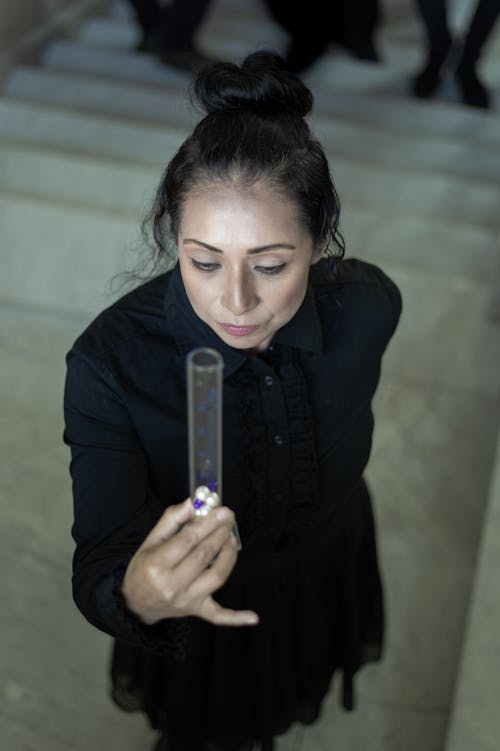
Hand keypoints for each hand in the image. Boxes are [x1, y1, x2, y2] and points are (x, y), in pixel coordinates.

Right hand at [121, 498, 258, 626]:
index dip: (208, 523)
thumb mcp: (150, 541)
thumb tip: (192, 503)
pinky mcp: (196, 610)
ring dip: (229, 555)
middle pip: (204, 555)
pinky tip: (253, 616)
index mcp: (156, 565)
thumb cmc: (144, 567)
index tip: (221, 510)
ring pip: (217, 577)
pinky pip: (218, 616)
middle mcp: (171, 585)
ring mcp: (186, 600)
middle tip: (229, 517)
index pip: (188, 540)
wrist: (136, 602)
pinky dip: (236, 617)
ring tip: (231, 538)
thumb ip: (171, 520)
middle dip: (220, 533)